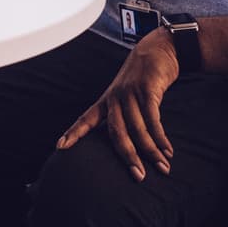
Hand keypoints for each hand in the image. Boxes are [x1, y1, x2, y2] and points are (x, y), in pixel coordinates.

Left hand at [56, 28, 178, 180]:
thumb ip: (124, 116)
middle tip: (139, 177)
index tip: (60, 146)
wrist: (155, 50)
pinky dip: (161, 137)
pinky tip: (167, 150)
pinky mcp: (147, 89)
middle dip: (128, 156)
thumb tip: (126, 144)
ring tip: (162, 167)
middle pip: (116, 132)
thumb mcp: (126, 95)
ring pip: (138, 128)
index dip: (74, 133)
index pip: (86, 119)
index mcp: (106, 100)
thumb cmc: (140, 78)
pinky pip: (153, 118)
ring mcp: (130, 93)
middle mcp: (115, 97)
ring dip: (152, 150)